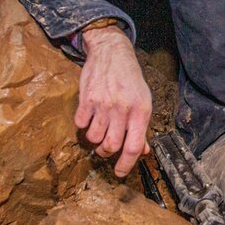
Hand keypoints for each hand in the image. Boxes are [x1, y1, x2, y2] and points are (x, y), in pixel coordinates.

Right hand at [77, 24, 150, 177]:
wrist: (112, 52)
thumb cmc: (130, 79)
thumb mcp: (143, 101)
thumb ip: (141, 127)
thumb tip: (142, 151)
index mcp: (141, 111)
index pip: (134, 147)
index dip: (126, 165)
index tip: (119, 172)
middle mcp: (122, 109)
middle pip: (111, 146)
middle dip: (106, 153)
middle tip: (105, 150)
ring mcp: (103, 104)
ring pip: (94, 138)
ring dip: (94, 140)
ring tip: (98, 131)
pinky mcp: (87, 99)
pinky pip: (81, 124)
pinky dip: (83, 126)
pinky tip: (89, 117)